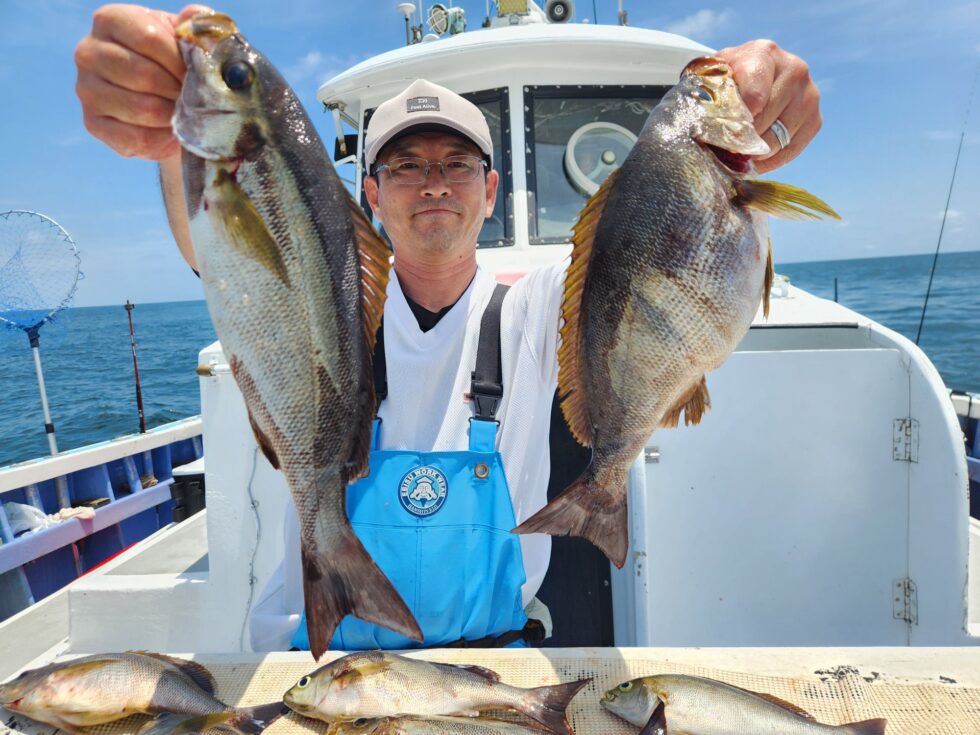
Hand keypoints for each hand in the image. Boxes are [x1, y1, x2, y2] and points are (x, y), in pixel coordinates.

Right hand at [74, 4, 211, 160]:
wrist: (160, 97)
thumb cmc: (171, 60)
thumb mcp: (182, 37)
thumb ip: (193, 25)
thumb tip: (198, 16)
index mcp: (110, 20)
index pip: (148, 38)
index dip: (180, 61)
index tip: (198, 74)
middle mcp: (88, 52)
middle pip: (143, 75)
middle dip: (178, 90)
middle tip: (196, 98)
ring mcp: (86, 89)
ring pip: (142, 108)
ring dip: (174, 115)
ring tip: (186, 112)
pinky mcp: (92, 123)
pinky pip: (136, 137)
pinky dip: (163, 138)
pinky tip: (172, 129)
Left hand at [716, 40, 820, 172]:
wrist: (749, 77)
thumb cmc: (727, 80)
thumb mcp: (713, 78)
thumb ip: (712, 98)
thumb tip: (714, 136)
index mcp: (764, 53)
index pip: (754, 96)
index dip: (737, 122)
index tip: (724, 134)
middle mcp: (794, 69)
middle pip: (764, 120)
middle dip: (741, 139)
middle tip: (724, 148)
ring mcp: (809, 95)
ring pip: (776, 139)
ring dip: (753, 152)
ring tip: (736, 153)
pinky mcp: (815, 120)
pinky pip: (790, 151)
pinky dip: (769, 161)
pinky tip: (753, 159)